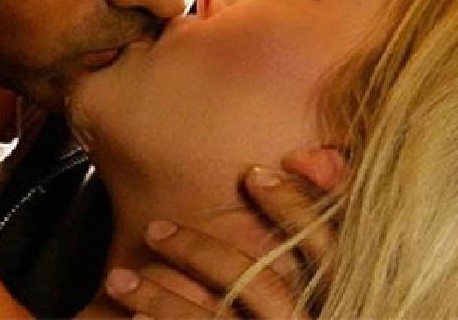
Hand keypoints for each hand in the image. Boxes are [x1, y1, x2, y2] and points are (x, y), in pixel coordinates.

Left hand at [105, 149, 343, 317]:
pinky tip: (134, 318)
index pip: (330, 252)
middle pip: (263, 289)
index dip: (296, 208)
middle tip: (154, 230)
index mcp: (338, 299)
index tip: (254, 174)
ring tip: (118, 280)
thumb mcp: (312, 266)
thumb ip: (312, 216)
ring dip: (161, 300)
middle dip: (201, 254)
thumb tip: (311, 154)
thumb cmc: (276, 300)